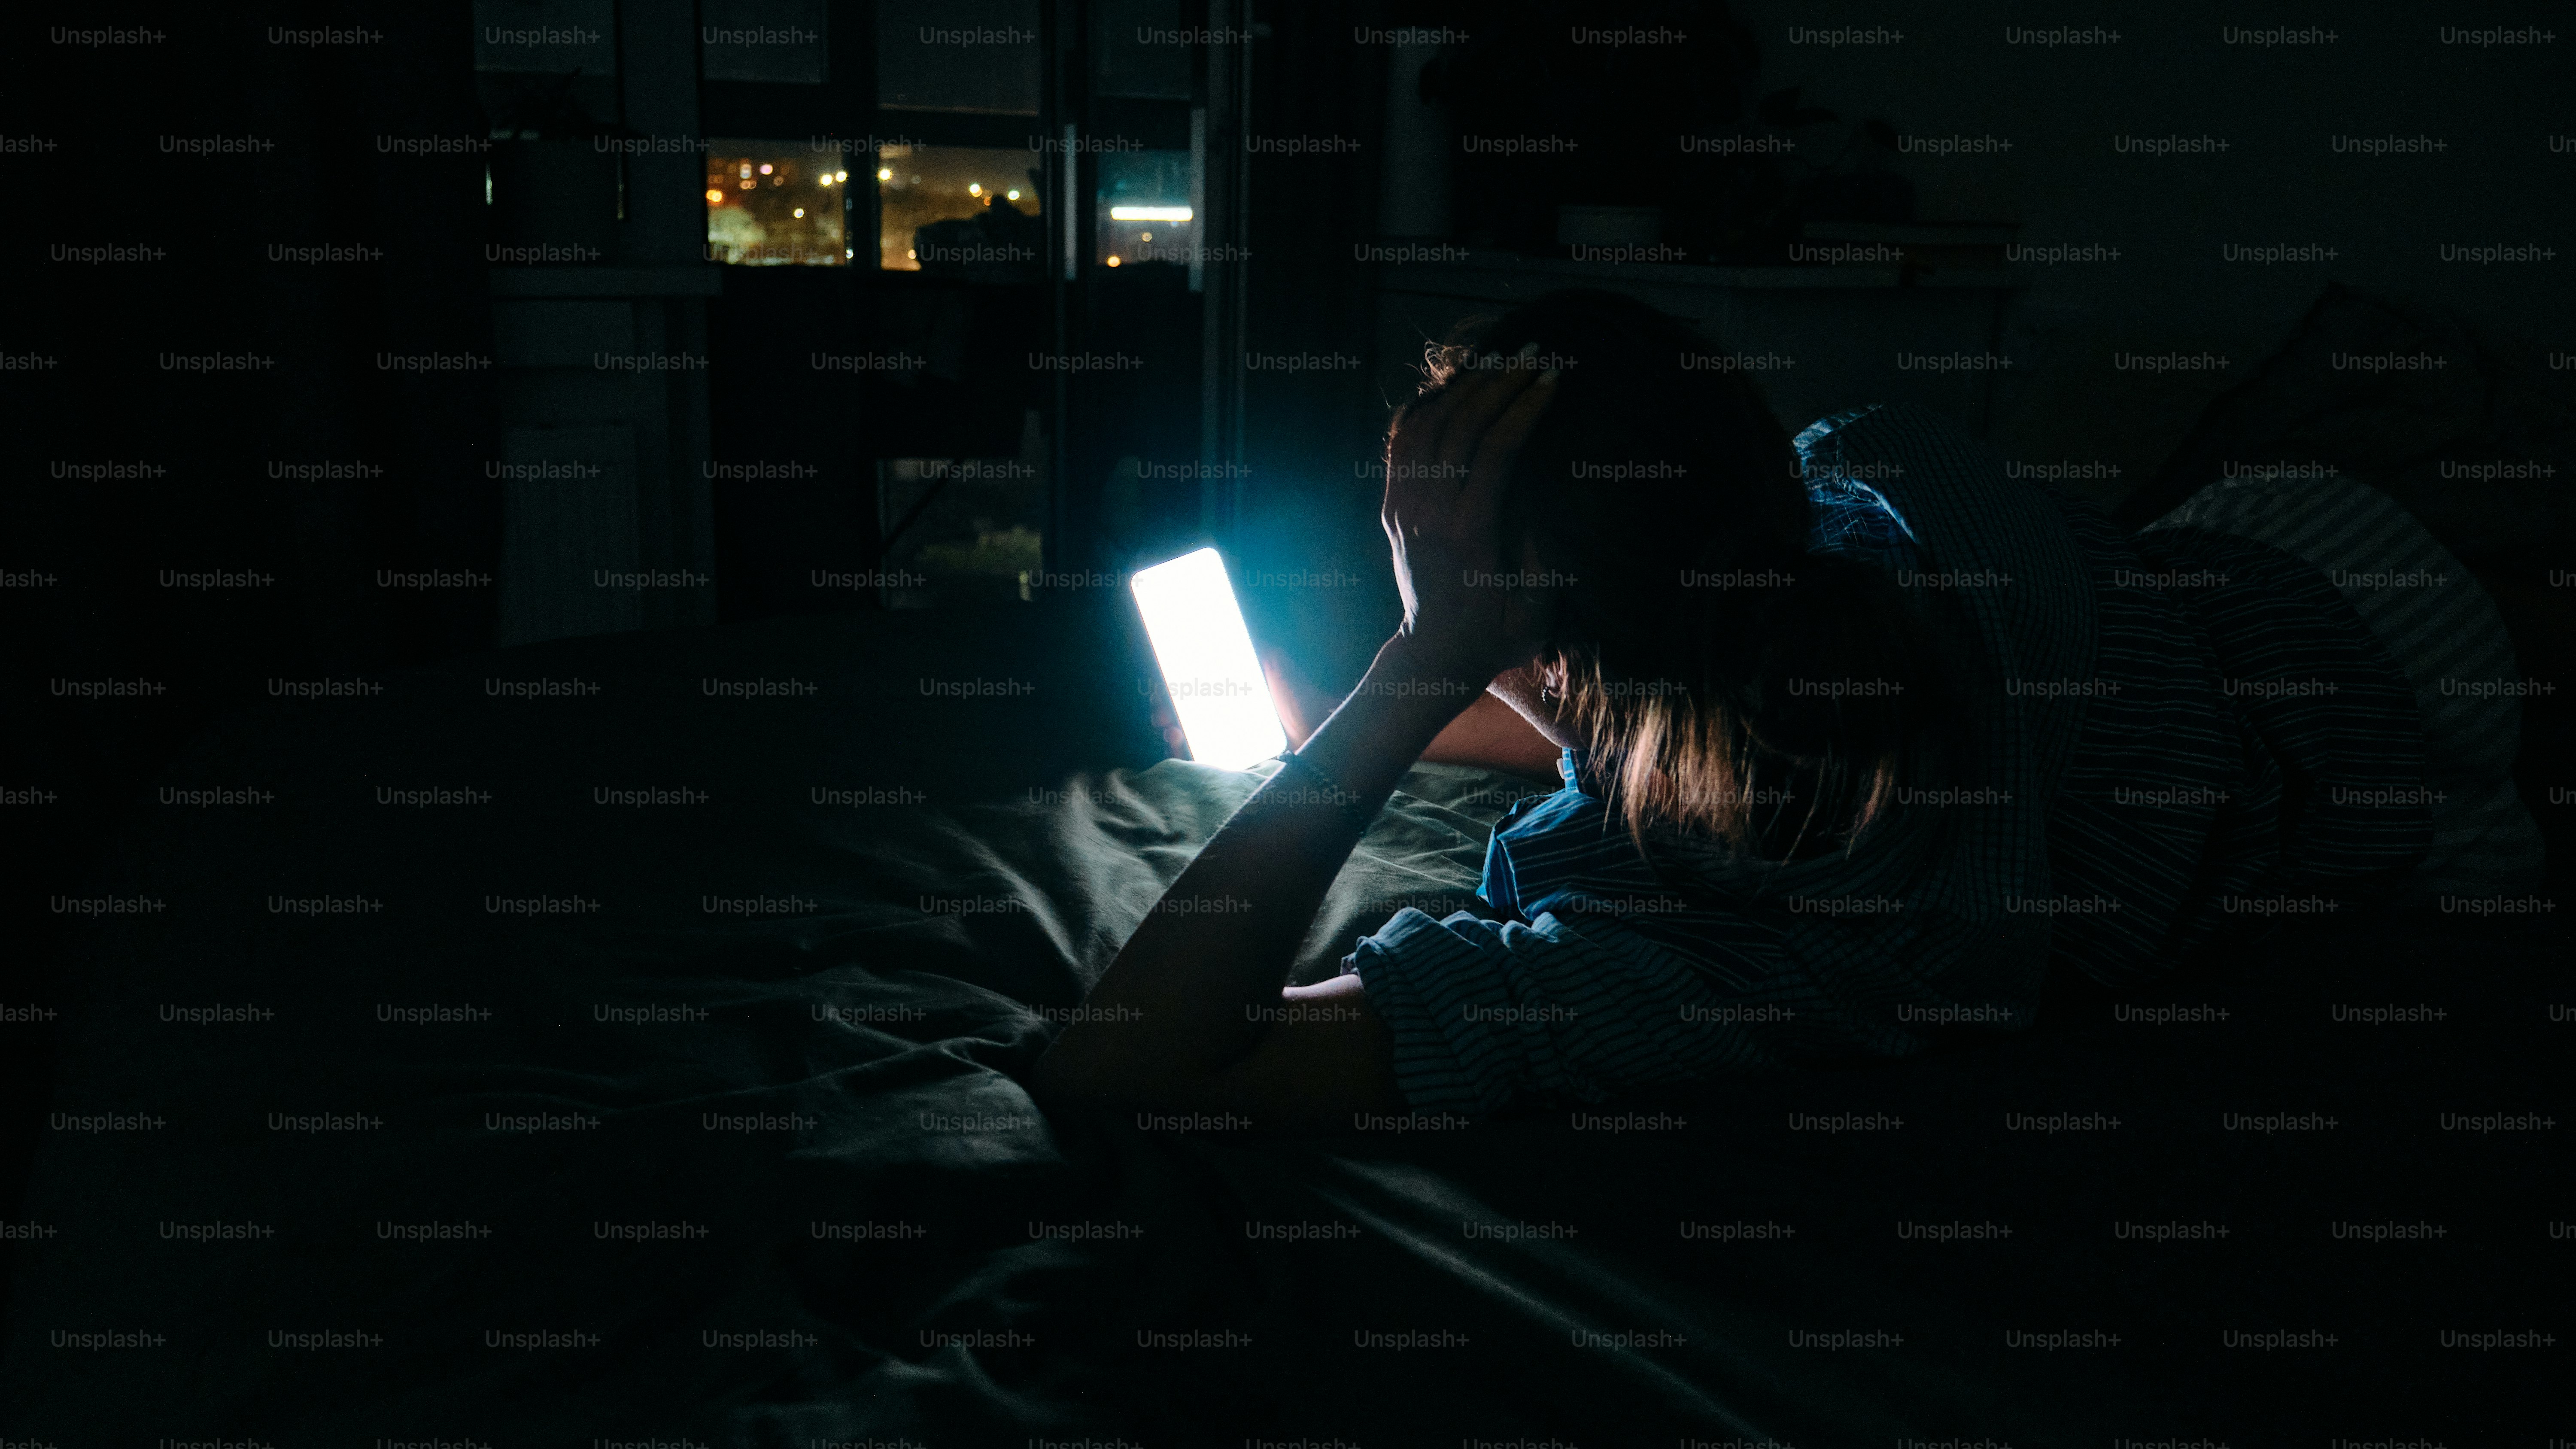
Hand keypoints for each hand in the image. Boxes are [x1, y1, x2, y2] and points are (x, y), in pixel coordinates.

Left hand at [1380, 341, 1563, 683]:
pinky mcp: (1392, 506)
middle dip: (1500, 384)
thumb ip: (1544, 562)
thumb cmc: (1496, 637)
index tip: (1552, 380)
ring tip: (1500, 361)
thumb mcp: (1534, 613)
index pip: (1495, 451)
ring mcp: (1404, 507)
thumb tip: (1550, 503)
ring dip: (1465, 388)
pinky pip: (1403, 443)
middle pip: (1461, 427)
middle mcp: (1428, 514)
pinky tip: (1455, 386)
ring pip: (1428, 427)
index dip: (1524, 409)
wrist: (1433, 657)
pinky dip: (1426, 407)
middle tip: (1534, 355)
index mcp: (1468, 535)